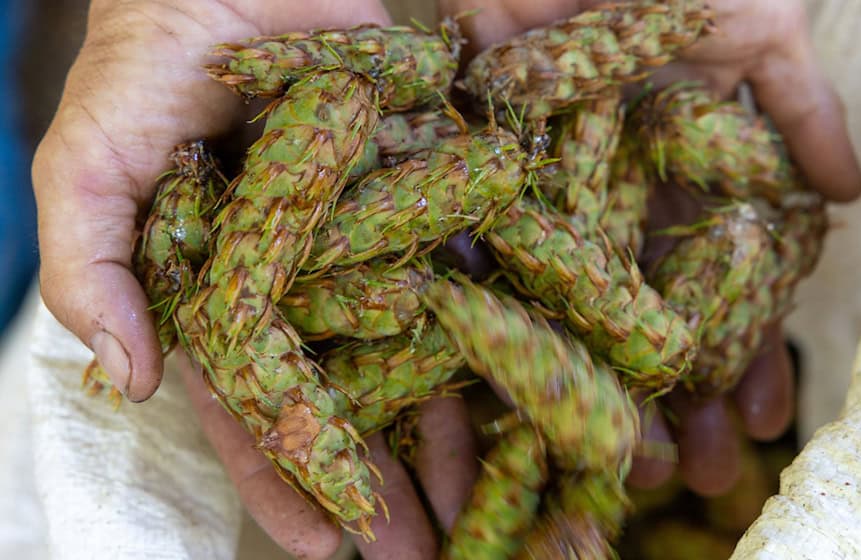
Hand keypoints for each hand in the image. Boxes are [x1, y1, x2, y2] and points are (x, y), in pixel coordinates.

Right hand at [32, 1, 479, 556]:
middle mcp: (302, 286)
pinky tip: (518, 388)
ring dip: (444, 429)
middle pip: (346, 399)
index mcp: (224, 298)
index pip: (252, 408)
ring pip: (411, 353)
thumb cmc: (144, 69)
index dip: (282, 479)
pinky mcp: (420, 195)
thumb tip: (127, 378)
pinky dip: (488, 326)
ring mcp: (366, 245)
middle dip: (380, 480)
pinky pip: (459, 269)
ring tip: (477, 504)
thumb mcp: (88, 165)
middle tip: (421, 556)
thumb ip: (90, 268)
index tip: (324, 547)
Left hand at [441, 0, 860, 494]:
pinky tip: (531, 398)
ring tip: (627, 465)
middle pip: (650, 311)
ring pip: (578, 306)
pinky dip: (509, 325)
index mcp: (684, 171)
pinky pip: (492, 261)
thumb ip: (798, 106)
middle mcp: (617, 194)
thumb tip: (848, 193)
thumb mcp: (757, 25)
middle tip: (697, 473)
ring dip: (603, 386)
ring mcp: (550, 193)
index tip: (762, 418)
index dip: (745, 350)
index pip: (723, 279)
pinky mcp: (482, 179)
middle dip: (677, 395)